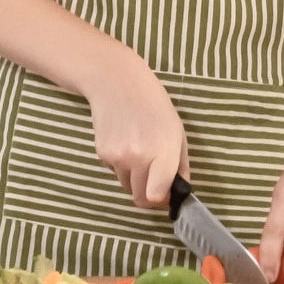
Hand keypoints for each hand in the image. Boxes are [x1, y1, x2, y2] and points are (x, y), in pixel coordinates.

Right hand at [84, 62, 189, 208]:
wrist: (117, 82)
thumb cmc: (154, 105)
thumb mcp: (177, 132)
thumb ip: (181, 166)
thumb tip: (179, 191)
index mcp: (163, 152)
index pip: (155, 196)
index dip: (160, 200)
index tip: (164, 193)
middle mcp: (138, 157)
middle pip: (139, 197)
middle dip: (147, 192)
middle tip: (152, 177)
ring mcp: (117, 156)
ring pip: (126, 185)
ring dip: (133, 177)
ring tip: (138, 150)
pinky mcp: (102, 153)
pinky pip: (114, 172)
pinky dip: (120, 165)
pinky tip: (124, 141)